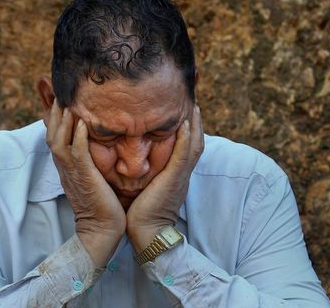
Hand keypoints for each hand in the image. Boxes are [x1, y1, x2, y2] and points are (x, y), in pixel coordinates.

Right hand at [45, 100, 125, 266]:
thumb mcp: (92, 174)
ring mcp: (71, 171)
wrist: (102, 230)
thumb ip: (90, 157)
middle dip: (56, 109)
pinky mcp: (83, 176)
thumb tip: (96, 140)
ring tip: (69, 98)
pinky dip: (78, 136)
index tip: (62, 94)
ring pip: (60, 139)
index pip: (56, 133)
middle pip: (53, 131)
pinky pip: (77, 152)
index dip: (57, 114)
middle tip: (61, 88)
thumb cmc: (102, 202)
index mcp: (66, 164)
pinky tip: (83, 121)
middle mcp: (64, 165)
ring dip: (64, 118)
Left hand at [126, 105, 203, 252]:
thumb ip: (146, 168)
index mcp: (176, 171)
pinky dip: (186, 138)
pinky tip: (185, 122)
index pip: (186, 142)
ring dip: (194, 122)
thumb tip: (134, 154)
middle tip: (192, 97)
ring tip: (192, 102)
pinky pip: (184, 154)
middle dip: (195, 118)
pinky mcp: (175, 179)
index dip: (188, 124)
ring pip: (193, 143)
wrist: (147, 232)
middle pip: (195, 138)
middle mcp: (182, 170)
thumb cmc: (142, 210)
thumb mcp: (146, 183)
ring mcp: (180, 174)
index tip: (184, 105)